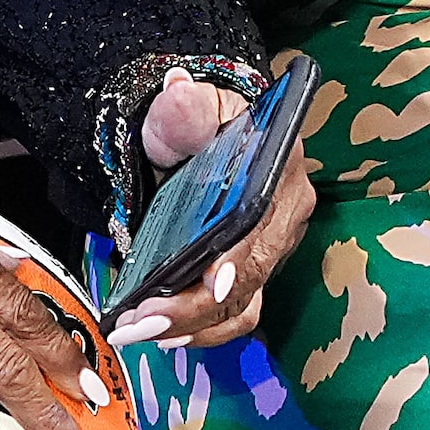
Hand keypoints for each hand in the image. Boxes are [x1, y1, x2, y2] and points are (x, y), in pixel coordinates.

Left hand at [109, 67, 318, 351]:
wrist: (201, 137)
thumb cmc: (196, 122)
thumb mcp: (186, 107)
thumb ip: (184, 107)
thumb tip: (180, 93)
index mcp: (279, 169)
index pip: (264, 221)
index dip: (239, 256)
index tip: (210, 280)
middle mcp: (286, 214)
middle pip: (250, 276)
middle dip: (196, 305)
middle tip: (143, 320)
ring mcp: (270, 248)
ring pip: (243, 305)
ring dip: (194, 327)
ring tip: (144, 333)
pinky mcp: (251, 272)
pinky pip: (235, 313)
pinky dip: (202, 330)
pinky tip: (167, 336)